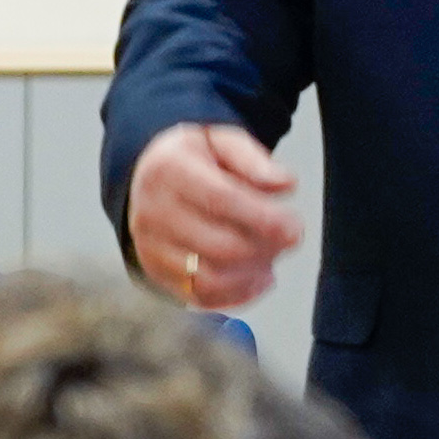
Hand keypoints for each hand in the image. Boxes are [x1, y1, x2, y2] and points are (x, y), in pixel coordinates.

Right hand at [126, 123, 300, 310]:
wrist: (144, 179)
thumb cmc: (192, 161)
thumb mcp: (221, 141)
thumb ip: (254, 160)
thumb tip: (286, 185)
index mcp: (170, 170)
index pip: (220, 200)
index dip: (263, 218)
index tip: (294, 227)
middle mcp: (153, 212)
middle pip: (218, 246)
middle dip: (264, 248)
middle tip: (289, 238)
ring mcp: (150, 247)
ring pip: (210, 278)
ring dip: (252, 274)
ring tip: (271, 258)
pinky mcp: (156, 272)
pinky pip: (201, 297)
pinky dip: (238, 295)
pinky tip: (259, 278)